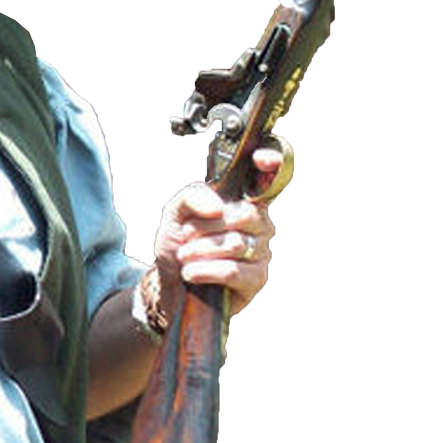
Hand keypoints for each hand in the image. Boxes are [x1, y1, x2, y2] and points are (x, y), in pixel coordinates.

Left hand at [150, 147, 284, 316]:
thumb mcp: (176, 211)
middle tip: (185, 235)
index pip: (270, 177)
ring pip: (236, 244)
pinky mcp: (257, 280)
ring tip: (184, 256)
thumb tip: (218, 207)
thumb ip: (194, 197)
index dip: (272, 163)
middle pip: (246, 216)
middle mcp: (260, 224)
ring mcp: (262, 252)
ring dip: (200, 250)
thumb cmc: (179, 244)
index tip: (260, 159)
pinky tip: (191, 272)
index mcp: (244, 201)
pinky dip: (206, 270)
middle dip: (208, 226)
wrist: (169, 283)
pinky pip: (234, 271)